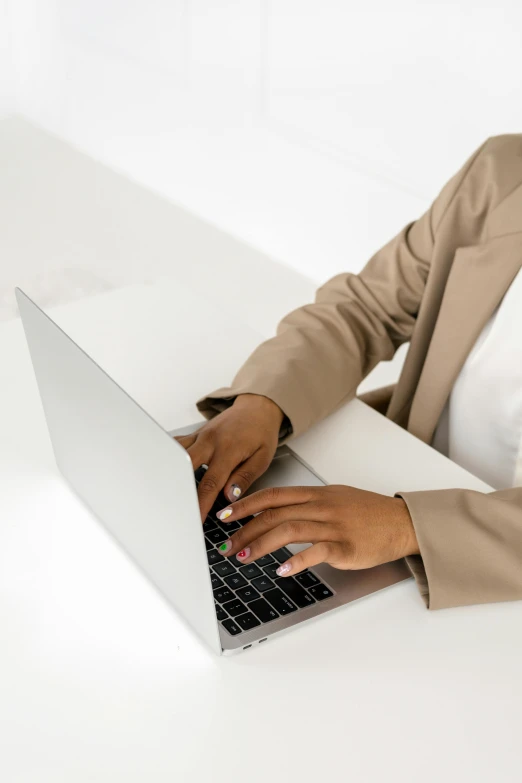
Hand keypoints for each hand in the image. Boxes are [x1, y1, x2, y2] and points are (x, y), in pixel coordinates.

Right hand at [174, 394, 284, 520]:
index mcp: (228, 449)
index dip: (201, 504)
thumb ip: (245, 477)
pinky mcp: (195, 435)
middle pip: (185, 468)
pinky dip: (169, 457)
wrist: (257, 408)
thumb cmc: (261, 433)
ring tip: (163, 494)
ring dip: (170, 473)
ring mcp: (199, 436)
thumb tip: (230, 496)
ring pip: (176, 455)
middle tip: (175, 511)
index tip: (195, 520)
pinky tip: (163, 470)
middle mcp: (210, 442)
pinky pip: (177, 446)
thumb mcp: (262, 458)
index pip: (211, 483)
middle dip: (179, 491)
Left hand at [215, 485, 418, 574]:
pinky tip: (282, 571)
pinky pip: (317, 551)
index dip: (245, 504)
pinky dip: (297, 561)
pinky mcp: (346, 546)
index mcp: (316, 493)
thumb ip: (306, 503)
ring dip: (261, 545)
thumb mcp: (333, 498)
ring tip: (244, 558)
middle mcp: (321, 506)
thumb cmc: (367, 513)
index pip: (273, 495)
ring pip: (289, 529)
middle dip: (245, 530)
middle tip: (226, 545)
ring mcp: (333, 525)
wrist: (401, 522)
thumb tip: (274, 513)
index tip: (225, 515)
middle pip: (275, 514)